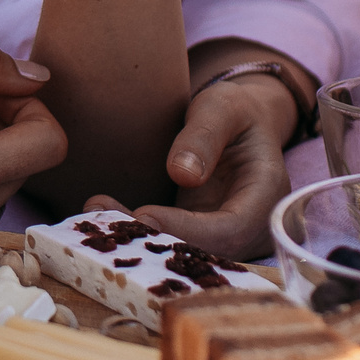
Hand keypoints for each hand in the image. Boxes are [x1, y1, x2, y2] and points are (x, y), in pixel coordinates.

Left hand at [87, 75, 295, 260]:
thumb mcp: (223, 107)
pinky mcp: (201, 235)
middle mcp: (250, 228)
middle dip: (154, 239)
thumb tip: (183, 174)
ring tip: (93, 212)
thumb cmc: (235, 111)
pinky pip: (172, 242)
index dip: (188, 229)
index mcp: (266, 197)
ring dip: (138, 238)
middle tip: (102, 219)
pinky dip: (138, 231)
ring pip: (183, 251)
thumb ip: (205, 134)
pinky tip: (103, 214)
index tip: (145, 215)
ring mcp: (225, 236)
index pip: (230, 230)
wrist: (240, 124)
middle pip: (204, 250)